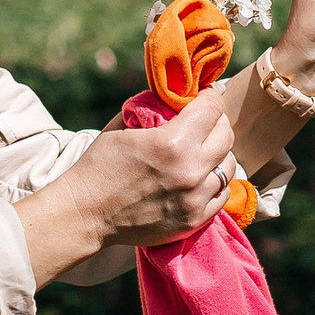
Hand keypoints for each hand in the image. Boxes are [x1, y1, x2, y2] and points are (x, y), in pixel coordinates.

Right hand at [34, 87, 235, 259]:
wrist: (85, 214)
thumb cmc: (99, 166)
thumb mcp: (123, 125)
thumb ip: (154, 108)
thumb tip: (177, 95)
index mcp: (172, 142)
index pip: (212, 108)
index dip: (210, 95)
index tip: (204, 94)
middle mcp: (190, 170)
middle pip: (226, 135)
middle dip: (217, 121)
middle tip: (204, 120)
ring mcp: (195, 198)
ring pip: (228, 166)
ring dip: (217, 154)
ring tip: (202, 151)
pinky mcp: (194, 220)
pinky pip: (222, 194)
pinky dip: (214, 182)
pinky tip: (199, 177)